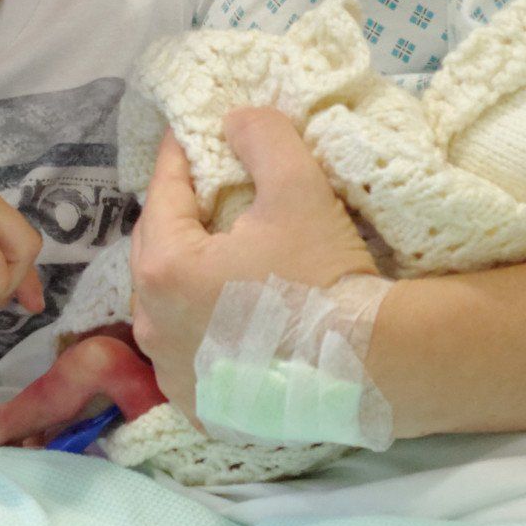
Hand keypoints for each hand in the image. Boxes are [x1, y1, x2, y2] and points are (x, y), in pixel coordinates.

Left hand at [130, 108, 378, 412]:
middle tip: (203, 193)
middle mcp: (153, 324)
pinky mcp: (198, 406)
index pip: (162, 196)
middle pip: (157, 251)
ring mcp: (172, 370)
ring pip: (165, 305)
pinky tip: (222, 317)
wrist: (372, 367)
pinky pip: (185, 353)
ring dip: (184, 275)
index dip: (178, 160)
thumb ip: (262, 139)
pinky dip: (197, 329)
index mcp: (164, 268)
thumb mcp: (297, 189)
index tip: (188, 134)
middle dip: (178, 218)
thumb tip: (233, 119)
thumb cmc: (324, 275)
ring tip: (213, 255)